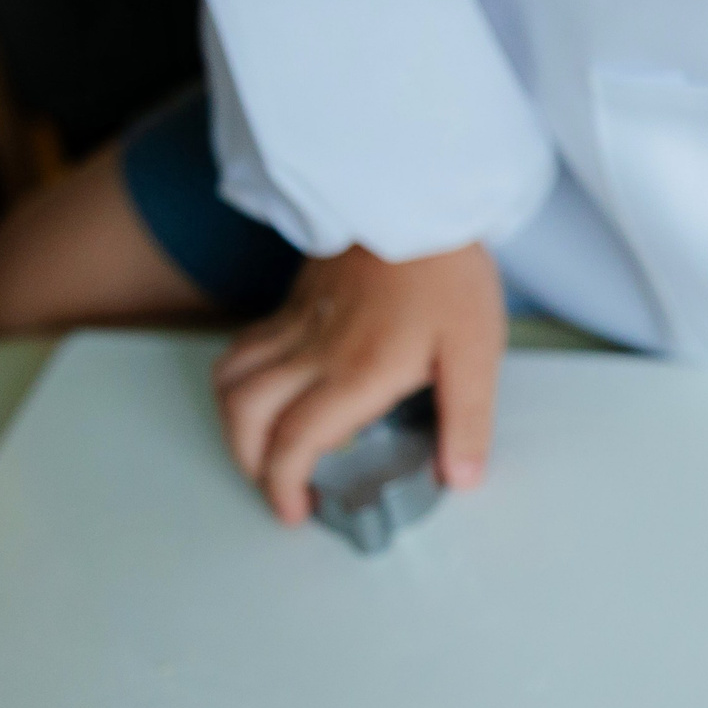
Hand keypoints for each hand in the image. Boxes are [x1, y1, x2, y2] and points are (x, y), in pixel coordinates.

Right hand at [212, 242, 505, 522]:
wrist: (419, 196)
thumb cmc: (448, 273)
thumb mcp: (477, 353)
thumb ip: (468, 421)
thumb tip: (460, 478)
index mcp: (357, 371)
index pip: (297, 440)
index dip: (284, 483)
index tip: (295, 510)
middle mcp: (314, 350)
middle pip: (246, 413)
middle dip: (248, 461)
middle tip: (274, 488)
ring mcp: (297, 321)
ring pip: (231, 376)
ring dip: (234, 422)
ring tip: (261, 449)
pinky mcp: (294, 299)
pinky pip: (244, 344)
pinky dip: (240, 380)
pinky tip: (268, 392)